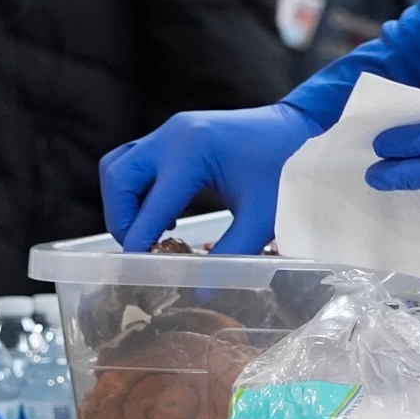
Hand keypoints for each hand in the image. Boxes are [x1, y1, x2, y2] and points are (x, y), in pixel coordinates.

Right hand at [101, 105, 322, 254]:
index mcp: (193, 153)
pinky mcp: (176, 132)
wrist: (301, 126)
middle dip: (121, 218)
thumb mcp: (261, 216)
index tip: (136, 270)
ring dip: (124, 201)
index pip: (150, 205)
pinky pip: (136, 159)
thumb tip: (200, 292)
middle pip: (118, 178)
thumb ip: (231, 254)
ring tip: (149, 232)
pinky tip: (165, 212)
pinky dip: (137, 187)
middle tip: (140, 249)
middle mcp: (174, 135)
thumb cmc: (286, 168)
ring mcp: (172, 130)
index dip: (139, 241)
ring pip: (121, 166)